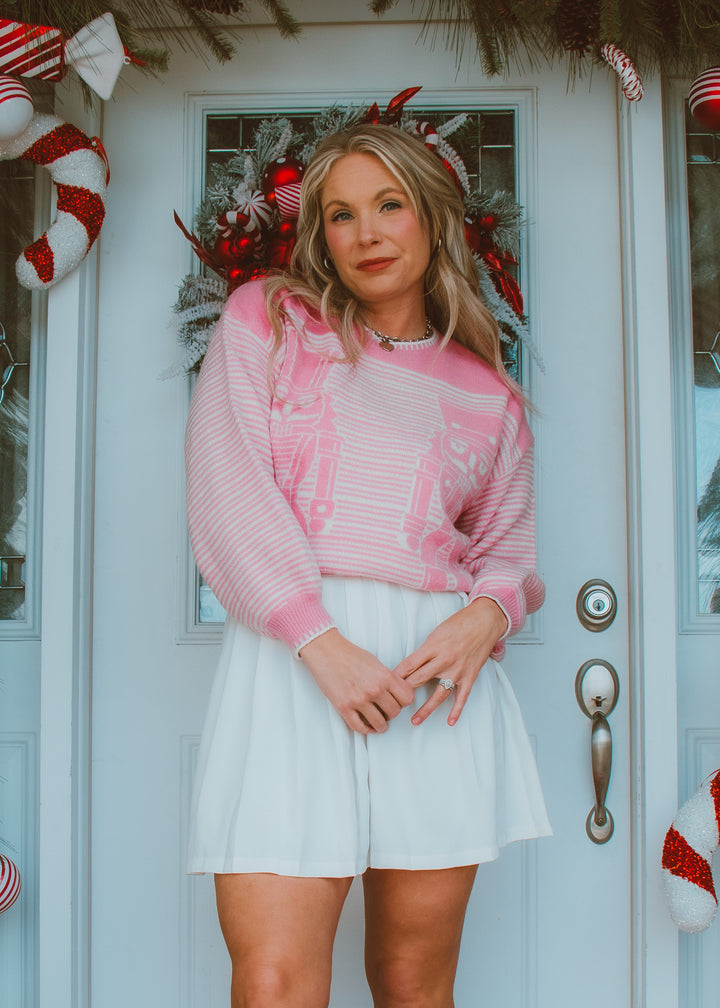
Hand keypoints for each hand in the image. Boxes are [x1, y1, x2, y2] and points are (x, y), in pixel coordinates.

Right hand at [299, 629, 415, 734]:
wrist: (326, 651)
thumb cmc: (350, 654)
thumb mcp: (376, 662)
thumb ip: (387, 679)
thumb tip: (396, 693)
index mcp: (384, 676)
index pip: (407, 698)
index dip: (405, 701)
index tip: (400, 701)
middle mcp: (374, 689)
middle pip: (394, 712)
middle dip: (392, 713)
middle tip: (387, 711)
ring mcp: (359, 699)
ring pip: (380, 723)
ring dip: (381, 725)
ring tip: (380, 724)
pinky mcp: (344, 707)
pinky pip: (359, 727)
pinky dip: (366, 730)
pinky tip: (368, 726)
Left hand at [393, 597, 507, 726]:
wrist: (485, 620)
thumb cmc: (459, 623)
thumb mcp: (436, 633)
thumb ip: (424, 650)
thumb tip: (410, 666)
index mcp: (432, 647)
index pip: (408, 665)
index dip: (395, 676)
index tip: (385, 685)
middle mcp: (444, 660)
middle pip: (418, 680)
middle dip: (404, 692)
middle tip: (393, 703)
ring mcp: (457, 670)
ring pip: (438, 694)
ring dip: (425, 709)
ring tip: (414, 721)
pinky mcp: (470, 676)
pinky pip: (462, 697)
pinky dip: (456, 710)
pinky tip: (449, 721)